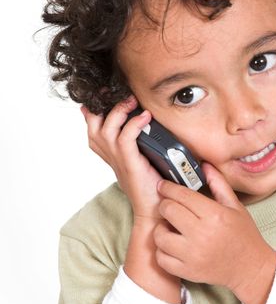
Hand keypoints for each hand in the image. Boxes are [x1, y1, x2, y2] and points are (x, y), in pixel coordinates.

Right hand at [79, 95, 163, 223]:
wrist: (155, 210)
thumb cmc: (152, 186)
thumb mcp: (142, 160)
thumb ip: (139, 144)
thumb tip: (145, 125)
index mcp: (111, 156)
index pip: (92, 130)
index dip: (91, 113)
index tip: (97, 98)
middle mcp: (111, 157)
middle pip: (93, 127)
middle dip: (100, 106)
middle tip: (113, 92)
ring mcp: (119, 160)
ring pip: (106, 129)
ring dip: (119, 111)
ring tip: (131, 100)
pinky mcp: (130, 164)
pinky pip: (126, 139)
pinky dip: (134, 124)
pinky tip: (145, 116)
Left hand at [153, 162, 275, 303]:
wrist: (251, 268)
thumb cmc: (244, 235)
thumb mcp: (235, 206)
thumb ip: (218, 184)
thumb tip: (205, 164)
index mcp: (214, 215)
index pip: (182, 195)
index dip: (168, 188)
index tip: (163, 186)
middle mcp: (202, 234)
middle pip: (168, 211)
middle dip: (164, 204)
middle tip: (168, 205)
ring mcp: (193, 255)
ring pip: (160, 236)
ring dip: (161, 228)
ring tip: (169, 226)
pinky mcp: (187, 271)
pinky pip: (162, 258)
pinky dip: (162, 250)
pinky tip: (172, 245)